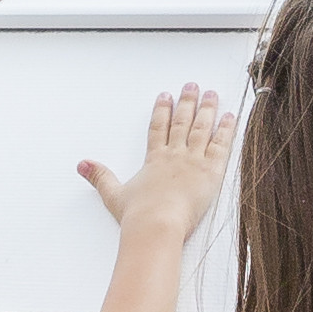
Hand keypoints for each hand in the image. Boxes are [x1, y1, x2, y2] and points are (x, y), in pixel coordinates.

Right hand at [78, 82, 234, 239]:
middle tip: (192, 86)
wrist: (157, 225)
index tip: (165, 97)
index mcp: (154, 159)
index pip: (158, 128)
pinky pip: (221, 145)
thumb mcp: (113, 195)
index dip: (162, 110)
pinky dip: (226, 129)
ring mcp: (193, 161)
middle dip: (187, 102)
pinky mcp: (210, 171)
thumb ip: (100, 177)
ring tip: (212, 94)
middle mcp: (174, 155)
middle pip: (181, 122)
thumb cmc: (138, 216)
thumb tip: (82, 165)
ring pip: (202, 128)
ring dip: (207, 109)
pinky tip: (230, 117)